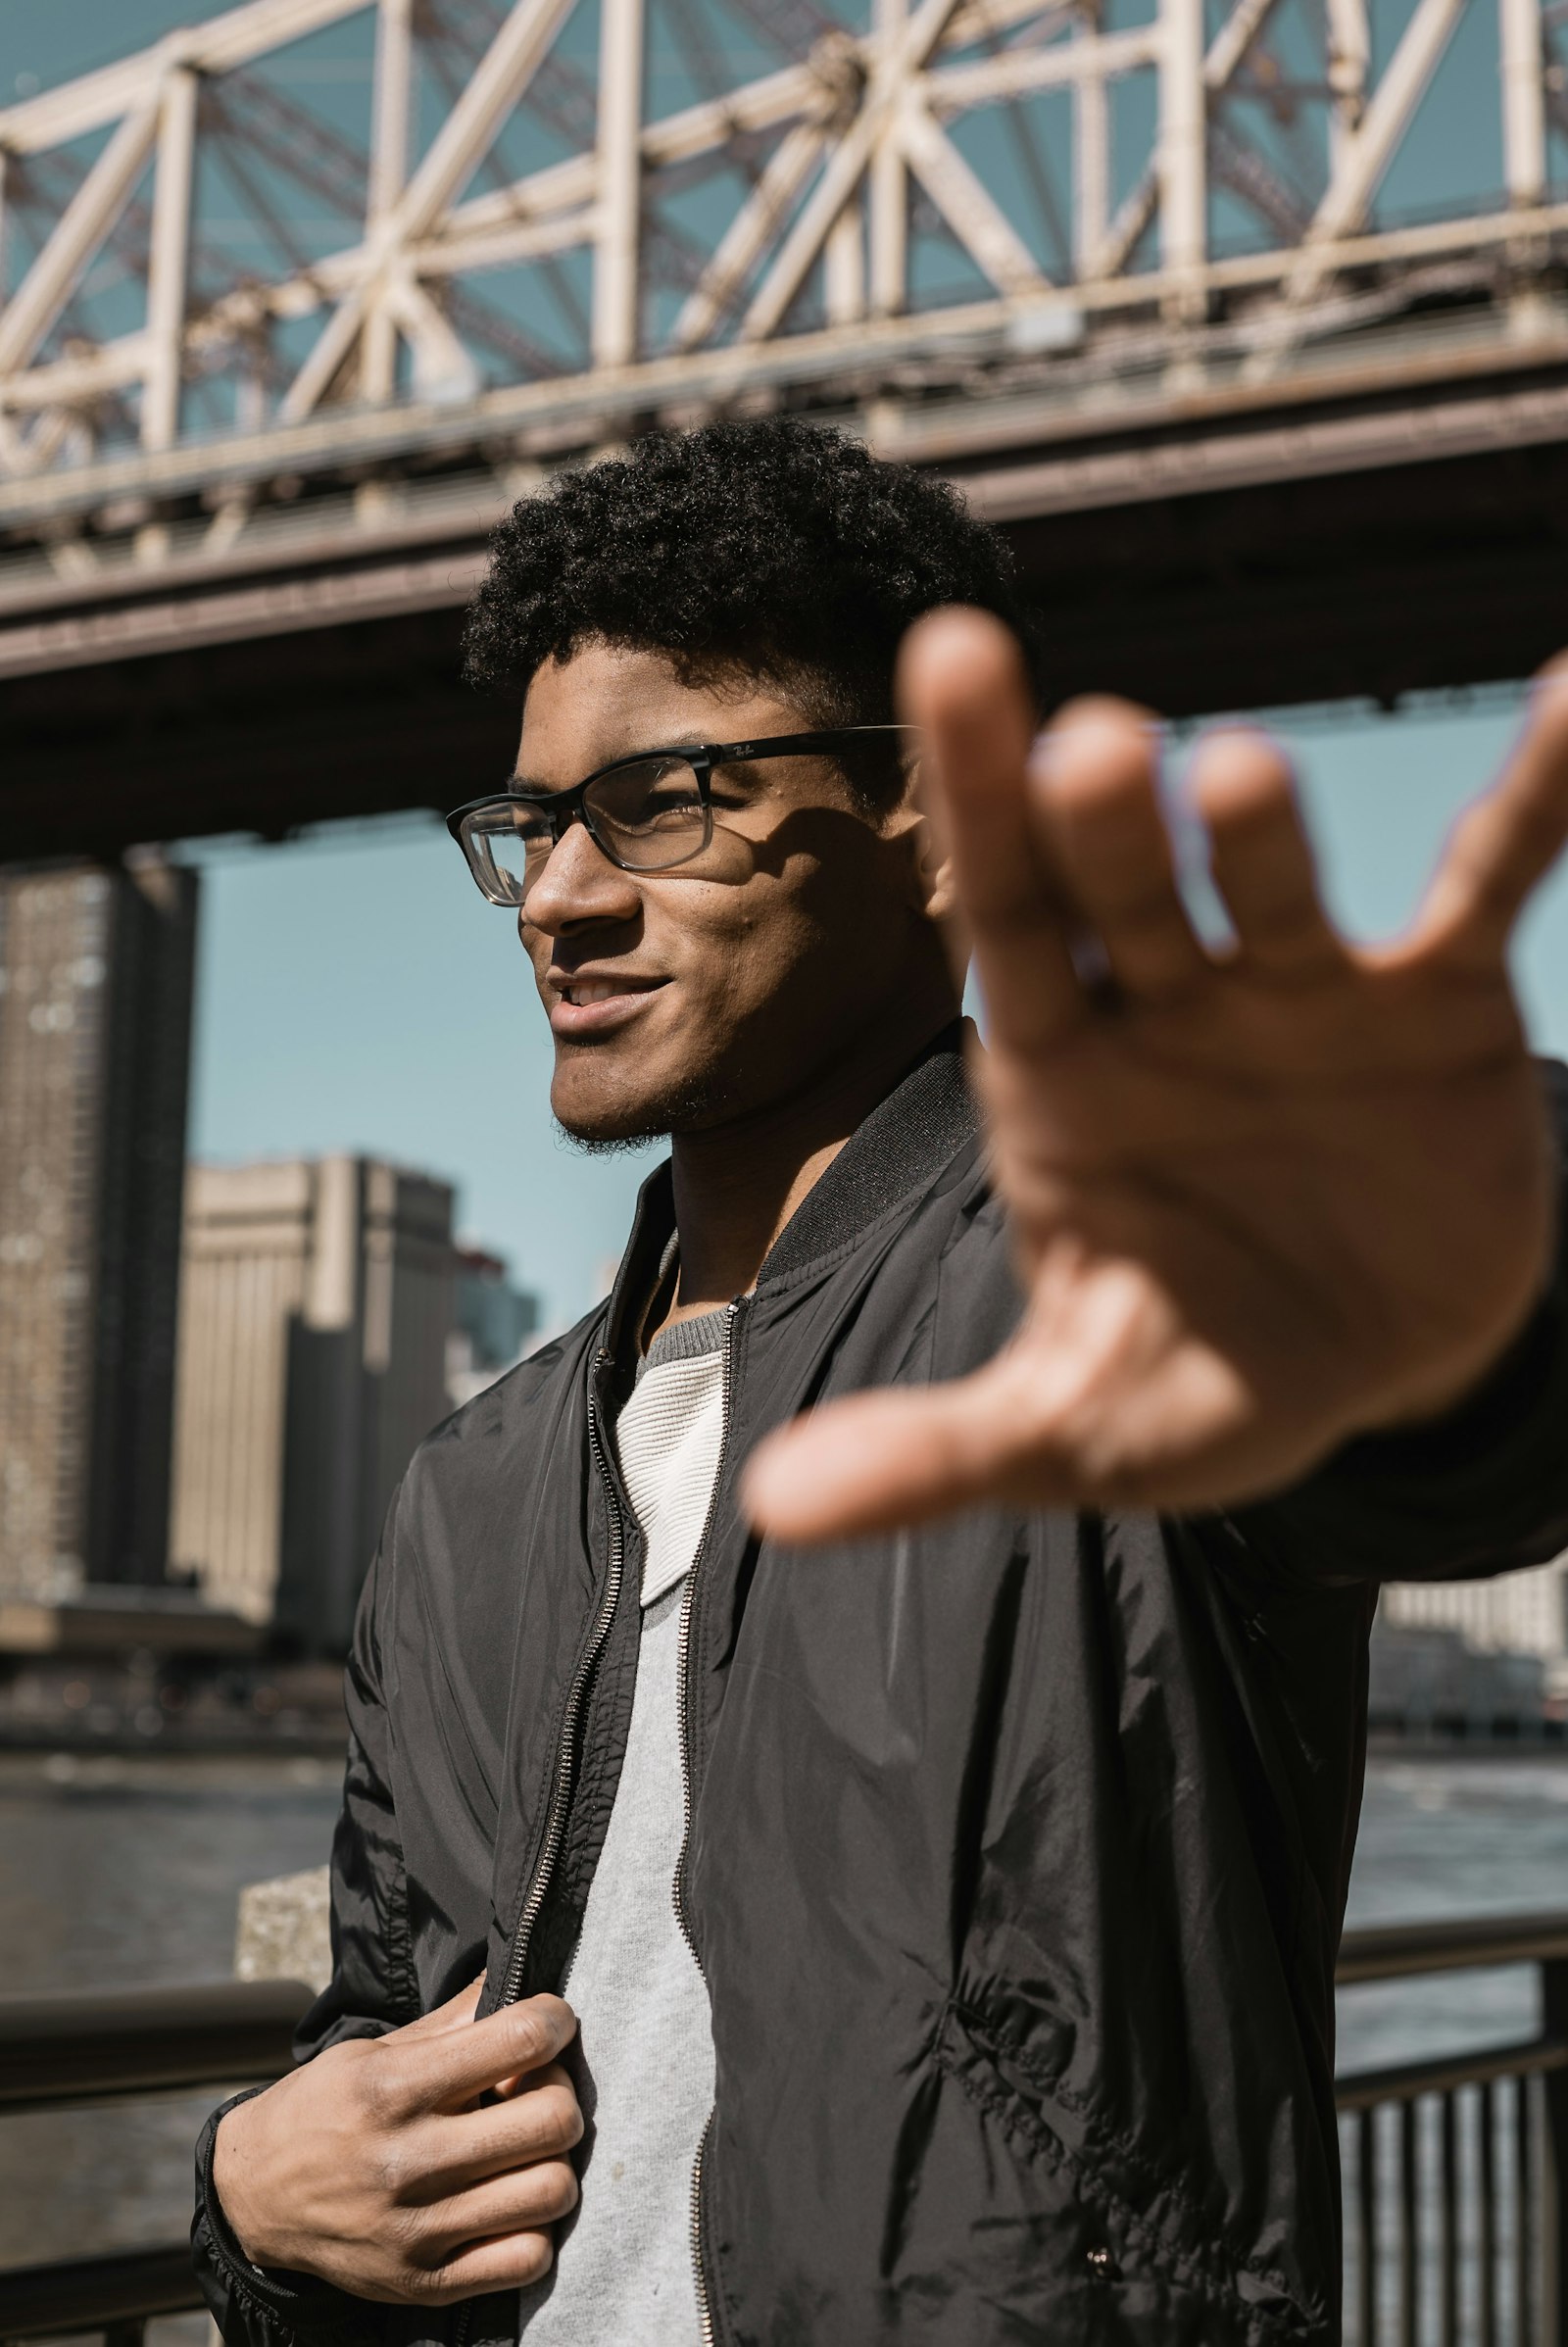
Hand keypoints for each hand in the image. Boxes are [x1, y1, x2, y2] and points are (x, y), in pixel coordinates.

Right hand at [212, 1979, 580, 2303]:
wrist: (252, 2197)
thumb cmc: (323, 2110)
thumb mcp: (374, 2051)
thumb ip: (453, 2018)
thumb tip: (516, 1976)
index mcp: (393, 2089)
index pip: (520, 2041)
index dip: (554, 2022)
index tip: (550, 2024)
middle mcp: (406, 2161)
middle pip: (551, 2120)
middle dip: (561, 2092)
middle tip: (539, 2089)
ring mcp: (416, 2230)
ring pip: (550, 2190)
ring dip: (554, 2162)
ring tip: (526, 2151)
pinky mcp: (423, 2283)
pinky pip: (527, 2260)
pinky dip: (535, 2228)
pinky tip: (509, 2204)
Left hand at [746, 611, 1567, 1535]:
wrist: (1367, 1369)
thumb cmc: (1195, 1370)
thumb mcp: (1068, 1426)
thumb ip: (938, 1449)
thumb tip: (777, 1515)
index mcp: (1058, 1070)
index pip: (999, 923)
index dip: (973, 807)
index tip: (949, 663)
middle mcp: (1166, 1003)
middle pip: (1117, 894)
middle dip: (1098, 825)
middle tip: (1082, 747)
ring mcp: (1299, 995)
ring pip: (1272, 895)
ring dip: (1256, 841)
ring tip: (1235, 779)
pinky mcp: (1433, 1010)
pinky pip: (1482, 891)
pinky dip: (1531, 806)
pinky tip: (1566, 703)